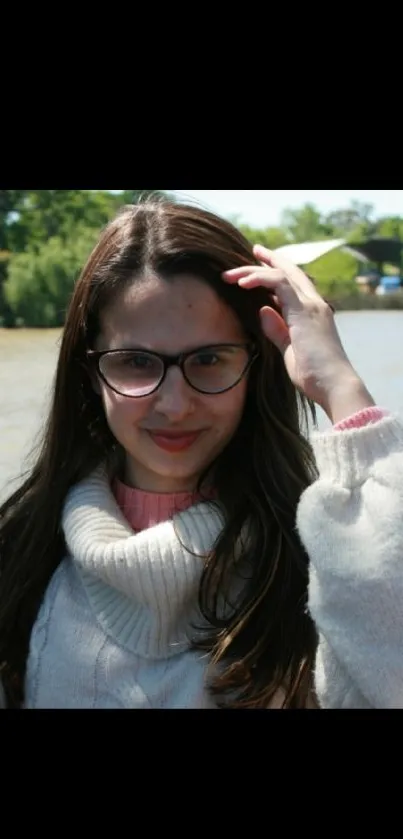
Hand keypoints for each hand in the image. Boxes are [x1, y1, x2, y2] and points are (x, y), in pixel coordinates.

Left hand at [222, 244, 374, 423]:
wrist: (333, 385)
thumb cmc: (313, 374)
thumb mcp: (290, 350)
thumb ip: (277, 330)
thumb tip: (263, 311)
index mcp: (312, 313)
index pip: (294, 284)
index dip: (277, 271)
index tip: (261, 263)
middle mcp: (314, 304)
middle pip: (290, 271)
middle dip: (270, 258)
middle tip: (254, 249)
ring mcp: (311, 305)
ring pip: (280, 274)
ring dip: (254, 270)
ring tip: (231, 274)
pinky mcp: (304, 310)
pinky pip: (278, 283)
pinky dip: (259, 279)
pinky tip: (243, 283)